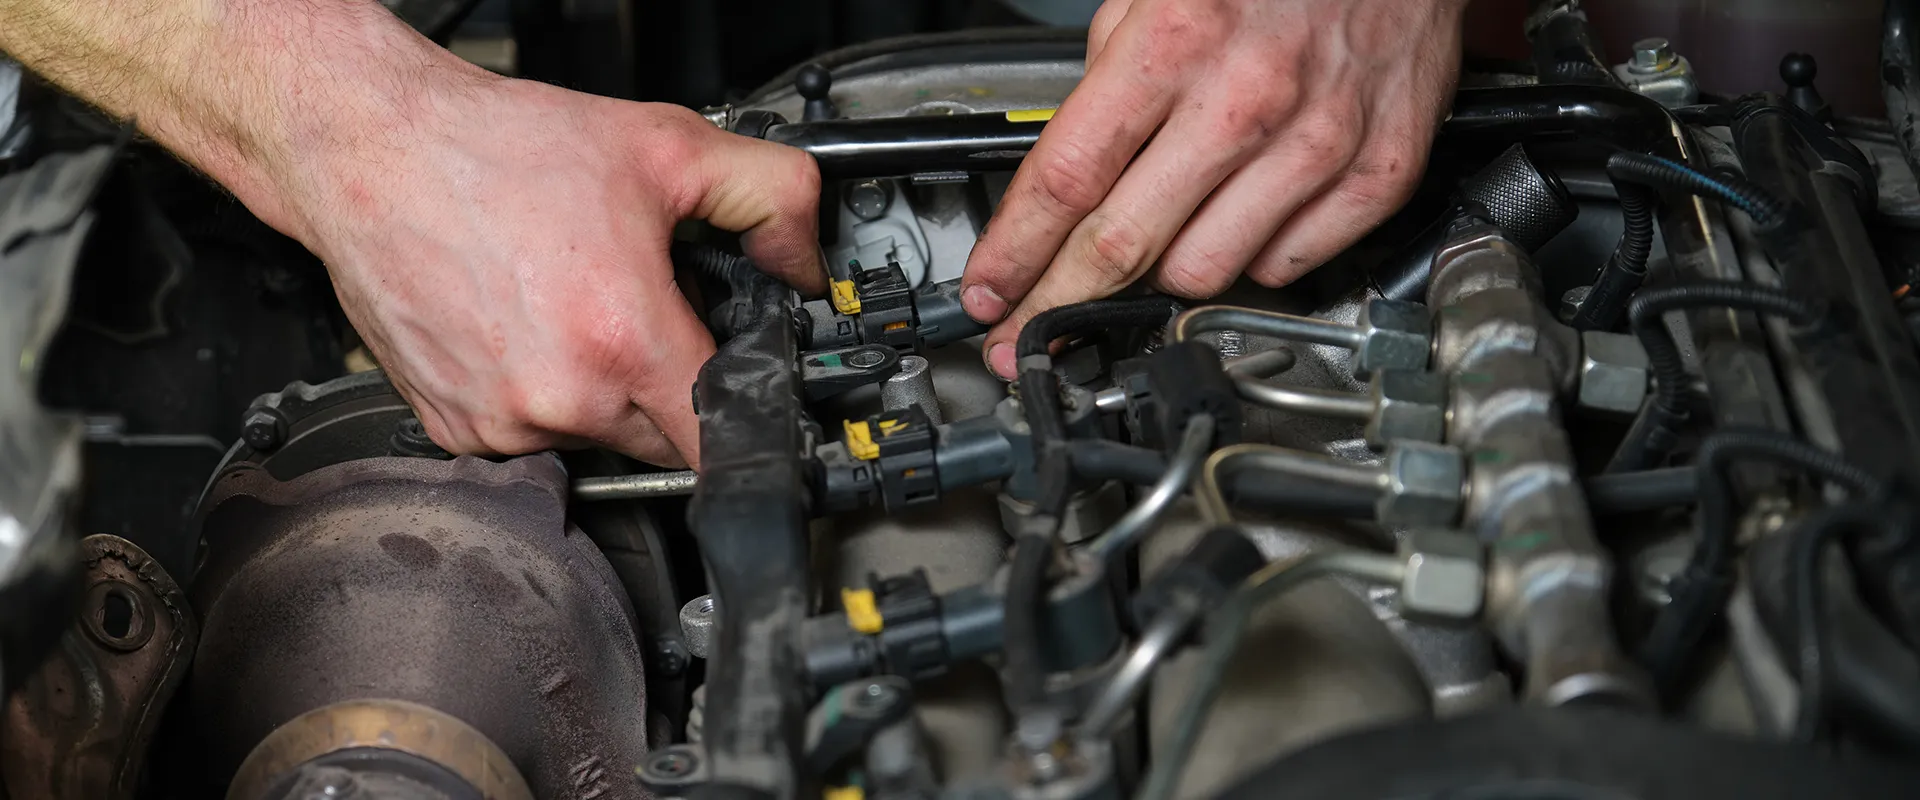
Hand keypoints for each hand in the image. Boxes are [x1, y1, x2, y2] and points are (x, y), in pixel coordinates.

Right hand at [266, 73, 821, 466]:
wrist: (373, 150)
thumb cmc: (497, 150)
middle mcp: (558, 398)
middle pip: (662, 440)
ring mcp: (499, 422)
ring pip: (595, 437)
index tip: (746, 400)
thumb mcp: (668, 147)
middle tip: (643, 314)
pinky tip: (524, 328)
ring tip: (572, 307)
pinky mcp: (453, 428)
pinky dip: (539, 393)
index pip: (720, 438)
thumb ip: (771, 197)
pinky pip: (528, 432)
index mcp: (623, 343)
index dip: (746, 416)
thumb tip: (807, 261)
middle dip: (670, 389)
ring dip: (601, 391)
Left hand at [961, 0, 1464, 376]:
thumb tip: (1073, 165)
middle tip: (1029, 331)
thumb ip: (1110, 72)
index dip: (1015, 252)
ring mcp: (1319, 143)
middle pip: (1124, 246)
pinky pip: (1289, 264)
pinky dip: (1257, 256)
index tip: (989, 294)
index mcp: (1178, 41)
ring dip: (1167, 270)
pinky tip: (1248, 217)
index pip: (1067, 179)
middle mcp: (1247, 99)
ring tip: (1165, 235)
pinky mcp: (1380, 172)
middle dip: (1058, 303)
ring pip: (1204, 272)